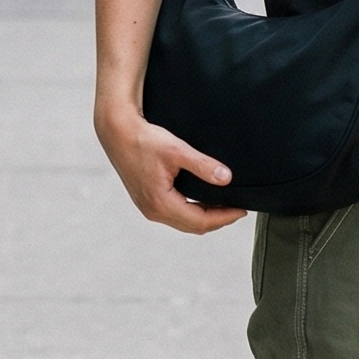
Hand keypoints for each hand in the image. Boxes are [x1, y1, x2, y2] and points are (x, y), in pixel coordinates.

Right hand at [95, 104, 245, 233]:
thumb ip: (203, 166)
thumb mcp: (177, 151)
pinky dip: (192, 211)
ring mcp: (148, 207)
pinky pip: (174, 214)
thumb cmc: (144, 139)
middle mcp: (153, 211)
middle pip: (193, 226)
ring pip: (184, 222)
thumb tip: (227, 179)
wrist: (117, 132)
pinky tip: (203, 200)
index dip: (224, 217)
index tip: (242, 209)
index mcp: (161, 203)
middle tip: (238, 209)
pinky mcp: (146, 200)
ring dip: (205, 217)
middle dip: (217, 220)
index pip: (200, 221)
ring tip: (225, 206)